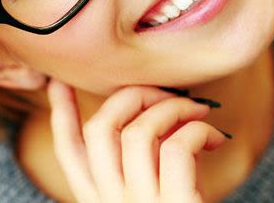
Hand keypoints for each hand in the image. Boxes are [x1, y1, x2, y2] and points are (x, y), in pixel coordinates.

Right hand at [47, 79, 226, 202]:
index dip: (61, 114)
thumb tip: (147, 118)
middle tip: (163, 93)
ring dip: (172, 107)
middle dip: (130, 96)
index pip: (69, 153)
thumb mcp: (146, 200)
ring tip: (198, 112)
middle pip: (98, 130)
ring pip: (138, 132)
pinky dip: (198, 131)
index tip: (58, 83)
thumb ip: (137, 171)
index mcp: (101, 202)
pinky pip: (178, 148)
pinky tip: (214, 138)